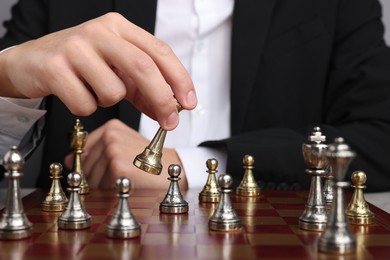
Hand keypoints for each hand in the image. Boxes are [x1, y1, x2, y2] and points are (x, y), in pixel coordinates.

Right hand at [0, 12, 195, 129]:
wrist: (30, 61)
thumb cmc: (80, 65)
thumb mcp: (116, 70)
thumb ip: (143, 89)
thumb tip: (169, 112)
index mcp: (119, 27)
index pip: (159, 51)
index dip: (179, 79)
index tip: (189, 103)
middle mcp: (99, 31)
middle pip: (143, 67)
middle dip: (161, 99)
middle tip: (170, 122)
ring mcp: (75, 47)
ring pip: (113, 91)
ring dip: (108, 101)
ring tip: (92, 89)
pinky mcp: (55, 67)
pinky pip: (86, 104)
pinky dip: (86, 107)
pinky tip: (74, 92)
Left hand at [64, 119, 187, 189]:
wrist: (171, 169)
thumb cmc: (149, 160)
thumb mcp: (123, 147)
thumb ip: (95, 151)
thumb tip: (67, 161)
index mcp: (111, 127)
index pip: (82, 151)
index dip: (86, 164)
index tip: (99, 169)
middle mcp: (111, 136)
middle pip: (84, 166)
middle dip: (95, 177)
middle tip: (118, 176)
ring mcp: (113, 150)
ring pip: (90, 177)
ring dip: (103, 185)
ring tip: (124, 178)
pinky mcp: (118, 167)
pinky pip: (101, 186)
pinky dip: (111, 190)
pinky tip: (126, 182)